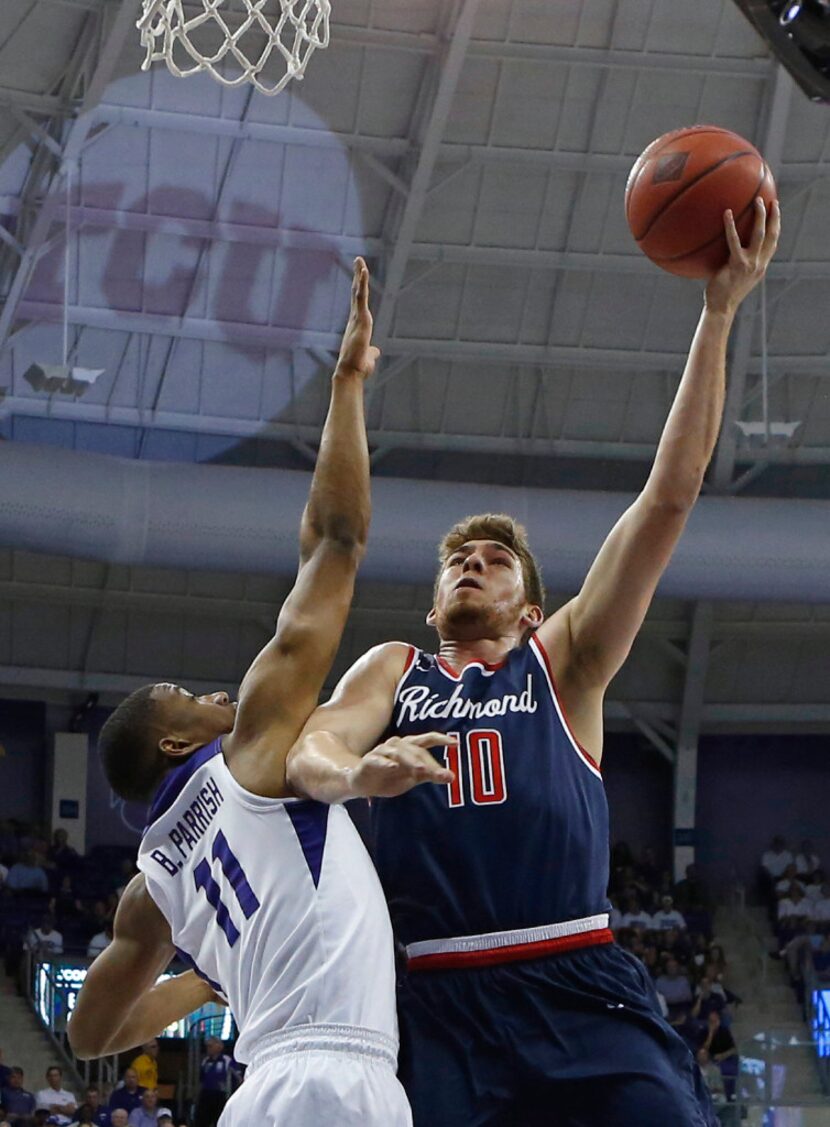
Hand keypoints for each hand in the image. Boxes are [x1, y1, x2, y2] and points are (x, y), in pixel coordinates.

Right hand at [336, 257, 380, 379]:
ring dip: (359, 276)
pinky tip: (363, 271)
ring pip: (358, 292)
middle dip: (357, 276)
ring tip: (360, 261)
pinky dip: (362, 283)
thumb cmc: (358, 368)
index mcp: (357, 325)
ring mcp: (357, 318)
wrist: (351, 372)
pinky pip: (361, 297)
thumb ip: (372, 352)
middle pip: (356, 293)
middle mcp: (355, 319)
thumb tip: (375, 352)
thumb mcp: (369, 356)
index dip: (359, 289)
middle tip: (358, 260)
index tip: (359, 276)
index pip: (358, 303)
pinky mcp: (360, 318)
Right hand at [349, 732, 456, 797]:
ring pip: (398, 753)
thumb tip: (451, 776)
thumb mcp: (413, 777)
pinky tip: (393, 766)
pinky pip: (377, 760)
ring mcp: (381, 752)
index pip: (426, 740)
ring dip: (410, 761)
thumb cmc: (390, 776)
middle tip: (440, 774)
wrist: (362, 783)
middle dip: (428, 762)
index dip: (440, 739)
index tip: (455, 743)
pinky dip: (385, 762)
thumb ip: (430, 775)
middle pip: (415, 750)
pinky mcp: (368, 761)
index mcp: (408, 747)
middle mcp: (396, 745)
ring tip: (421, 770)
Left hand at [704, 197, 780, 315]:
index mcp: (761, 266)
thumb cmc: (722, 294)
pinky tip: (726, 213)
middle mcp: (760, 263)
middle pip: (773, 235)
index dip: (776, 227)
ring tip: (758, 200)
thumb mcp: (735, 277)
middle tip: (772, 201)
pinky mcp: (737, 264)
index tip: (776, 212)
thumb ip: (736, 263)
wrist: (721, 308)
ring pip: (760, 234)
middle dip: (775, 217)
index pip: (773, 243)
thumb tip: (725, 251)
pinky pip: (734, 241)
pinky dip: (730, 226)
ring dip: (761, 216)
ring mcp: (750, 264)